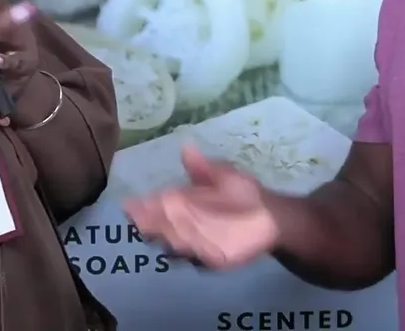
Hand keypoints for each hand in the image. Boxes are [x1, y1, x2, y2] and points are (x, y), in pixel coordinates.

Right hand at [124, 146, 278, 269]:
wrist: (273, 217)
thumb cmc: (246, 194)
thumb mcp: (225, 176)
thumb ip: (205, 167)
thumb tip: (186, 147)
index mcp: (184, 204)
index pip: (157, 206)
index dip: (143, 207)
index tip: (131, 205)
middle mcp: (186, 225)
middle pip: (162, 227)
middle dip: (151, 224)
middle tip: (141, 220)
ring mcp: (199, 244)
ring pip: (175, 243)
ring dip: (168, 237)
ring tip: (160, 230)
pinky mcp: (215, 258)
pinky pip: (199, 258)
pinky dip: (191, 253)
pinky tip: (184, 246)